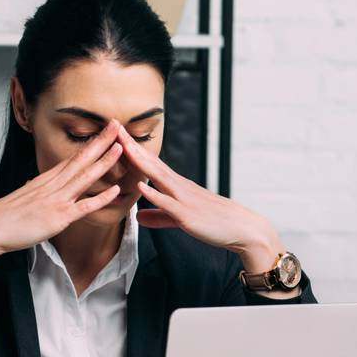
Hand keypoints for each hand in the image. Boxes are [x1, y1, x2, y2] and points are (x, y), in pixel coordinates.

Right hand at [0, 119, 126, 257]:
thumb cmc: (4, 216)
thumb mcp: (21, 197)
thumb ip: (33, 191)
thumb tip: (33, 185)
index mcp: (44, 180)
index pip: (72, 158)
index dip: (89, 144)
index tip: (103, 132)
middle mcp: (52, 186)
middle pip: (80, 159)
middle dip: (100, 141)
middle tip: (117, 125)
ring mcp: (56, 200)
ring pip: (85, 177)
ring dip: (104, 161)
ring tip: (120, 147)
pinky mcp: (57, 217)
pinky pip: (83, 206)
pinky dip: (100, 198)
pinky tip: (115, 190)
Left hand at [117, 126, 285, 273]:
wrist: (242, 229)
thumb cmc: (213, 222)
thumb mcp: (180, 218)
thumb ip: (159, 216)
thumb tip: (138, 216)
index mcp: (176, 186)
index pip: (150, 163)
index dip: (132, 149)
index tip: (116, 134)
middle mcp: (179, 187)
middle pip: (151, 162)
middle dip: (131, 145)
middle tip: (114, 127)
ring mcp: (183, 199)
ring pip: (158, 177)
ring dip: (140, 161)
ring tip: (123, 146)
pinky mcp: (187, 215)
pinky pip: (168, 203)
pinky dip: (153, 194)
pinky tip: (140, 186)